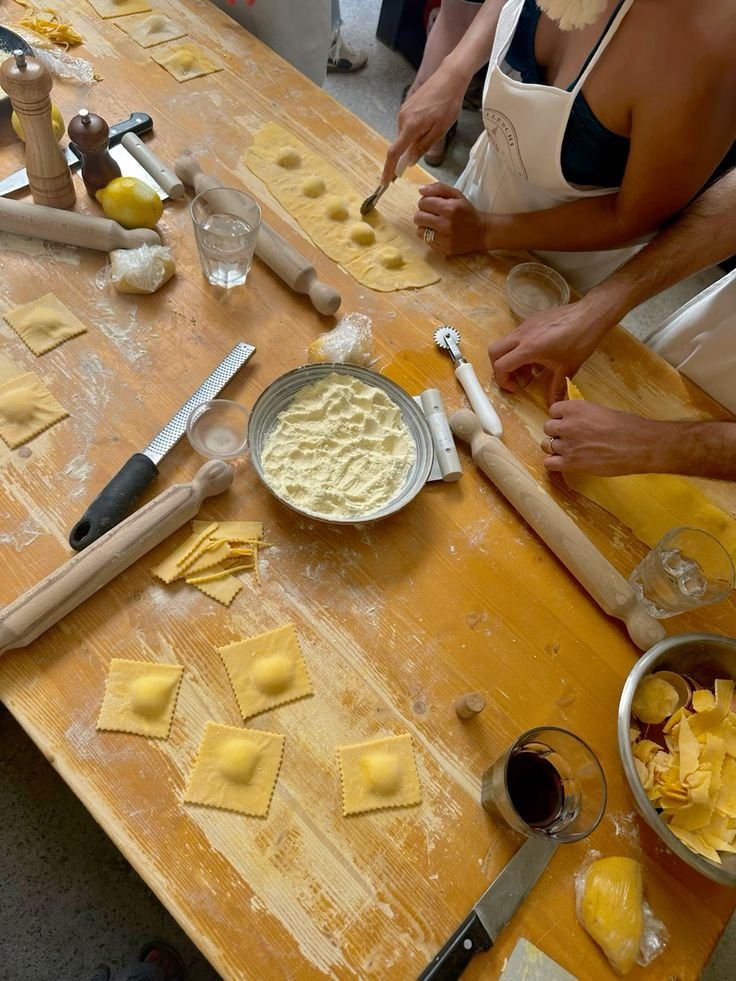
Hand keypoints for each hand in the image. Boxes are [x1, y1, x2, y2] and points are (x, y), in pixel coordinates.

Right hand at [382, 71, 464, 183]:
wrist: (449, 77)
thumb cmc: (448, 104)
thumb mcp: (439, 130)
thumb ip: (422, 147)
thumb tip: (409, 161)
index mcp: (410, 127)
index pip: (394, 152)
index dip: (389, 169)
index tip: (385, 182)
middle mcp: (401, 119)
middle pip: (400, 144)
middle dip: (409, 150)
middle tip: (431, 140)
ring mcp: (403, 111)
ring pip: (405, 134)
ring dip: (414, 139)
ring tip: (435, 125)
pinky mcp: (406, 106)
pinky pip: (407, 125)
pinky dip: (414, 130)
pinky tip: (430, 120)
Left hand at [414, 183, 488, 254]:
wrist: (482, 232)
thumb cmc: (467, 212)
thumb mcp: (457, 195)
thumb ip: (438, 188)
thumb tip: (420, 190)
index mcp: (449, 208)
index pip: (423, 203)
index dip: (425, 202)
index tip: (432, 205)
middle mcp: (445, 224)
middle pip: (418, 217)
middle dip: (423, 214)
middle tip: (431, 215)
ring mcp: (444, 239)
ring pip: (420, 231)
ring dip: (425, 227)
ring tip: (435, 225)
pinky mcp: (444, 249)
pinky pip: (427, 242)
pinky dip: (431, 237)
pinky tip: (440, 234)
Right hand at [489, 301, 608, 404]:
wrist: (590, 314)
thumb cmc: (580, 341)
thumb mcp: (568, 368)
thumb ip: (556, 389)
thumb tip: (553, 406)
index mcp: (528, 348)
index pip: (501, 365)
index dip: (503, 380)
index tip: (515, 388)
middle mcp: (522, 335)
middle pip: (494, 351)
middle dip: (499, 367)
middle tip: (515, 378)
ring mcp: (526, 325)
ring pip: (505, 342)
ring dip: (511, 357)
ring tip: (530, 368)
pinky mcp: (532, 319)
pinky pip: (517, 335)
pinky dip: (520, 348)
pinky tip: (539, 353)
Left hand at [541, 401, 668, 475]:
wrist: (640, 446)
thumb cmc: (628, 426)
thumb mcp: (602, 411)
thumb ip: (585, 416)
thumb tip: (579, 422)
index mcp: (575, 408)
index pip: (554, 410)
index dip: (561, 418)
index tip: (568, 422)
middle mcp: (567, 425)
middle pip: (548, 428)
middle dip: (557, 433)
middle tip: (570, 438)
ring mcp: (567, 445)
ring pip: (546, 445)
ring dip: (555, 448)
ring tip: (569, 451)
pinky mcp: (570, 463)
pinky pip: (549, 463)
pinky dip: (554, 463)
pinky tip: (565, 463)